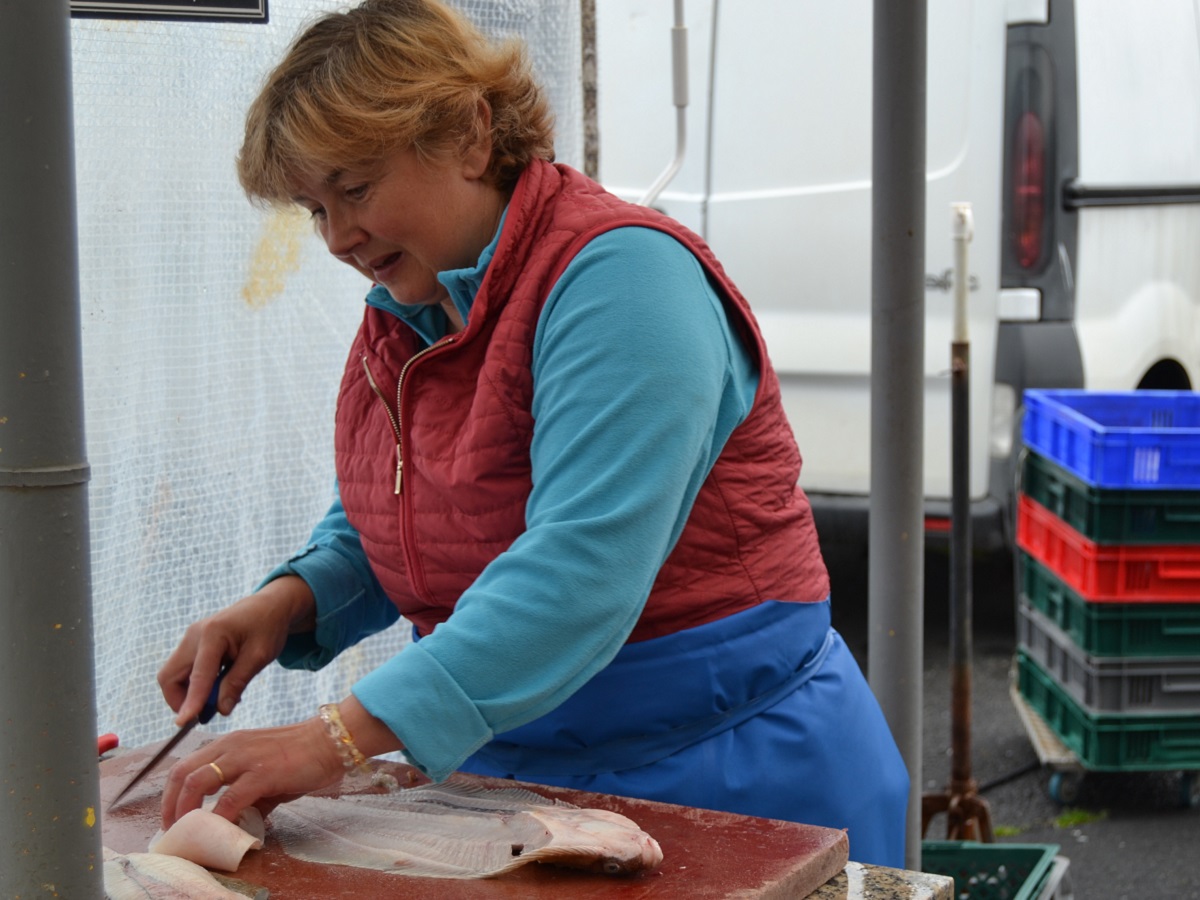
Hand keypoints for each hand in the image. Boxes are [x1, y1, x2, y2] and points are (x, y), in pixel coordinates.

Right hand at [158, 576, 315, 725]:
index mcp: (213, 634)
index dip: (190, 701)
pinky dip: (196, 685)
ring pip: (174, 676)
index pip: (197, 675)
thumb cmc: (268, 627)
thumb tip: (220, 710)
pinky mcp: (192, 645)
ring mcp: (190, 639)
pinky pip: (184, 672)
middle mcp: (193, 635)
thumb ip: (238, 682)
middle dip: (182, 700)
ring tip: (222, 696)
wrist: (269, 606)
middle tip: (209, 713)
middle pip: (170, 677)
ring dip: (190, 693)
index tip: (184, 724)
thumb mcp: (259, 656)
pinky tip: (220, 686)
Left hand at [161, 718, 343, 828]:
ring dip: (185, 810)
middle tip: (171, 827)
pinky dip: (219, 818)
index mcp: (229, 744)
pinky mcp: (262, 773)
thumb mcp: (266, 772)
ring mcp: (245, 758)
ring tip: (187, 830)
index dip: (171, 792)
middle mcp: (230, 746)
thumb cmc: (302, 756)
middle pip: (182, 772)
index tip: (172, 816)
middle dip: (169, 804)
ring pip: (197, 781)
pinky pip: (229, 799)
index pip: (186, 765)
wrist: (331, 741)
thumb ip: (247, 795)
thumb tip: (236, 821)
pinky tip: (220, 830)